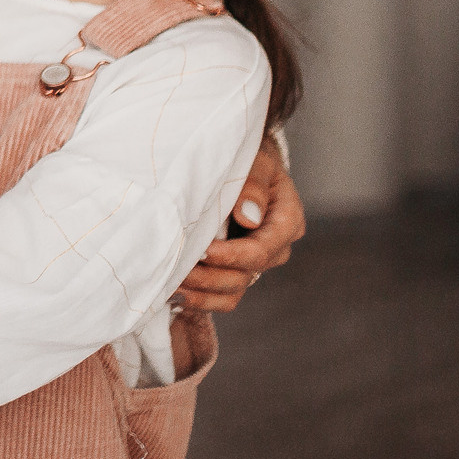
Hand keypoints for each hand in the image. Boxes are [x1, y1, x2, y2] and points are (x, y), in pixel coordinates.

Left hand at [175, 139, 304, 313]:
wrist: (245, 164)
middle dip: (209, 275)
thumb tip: (248, 218)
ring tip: (171, 285)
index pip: (260, 251)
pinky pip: (223, 296)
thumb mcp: (256, 162)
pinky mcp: (238, 269)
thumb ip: (253, 186)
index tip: (202, 250)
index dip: (230, 255)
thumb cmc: (250, 159)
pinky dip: (200, 299)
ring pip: (232, 291)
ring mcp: (257, 262)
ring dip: (201, 292)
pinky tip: (175, 295)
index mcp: (286, 222)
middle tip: (177, 270)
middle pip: (245, 275)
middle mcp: (276, 248)